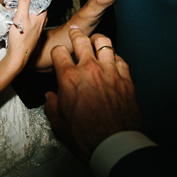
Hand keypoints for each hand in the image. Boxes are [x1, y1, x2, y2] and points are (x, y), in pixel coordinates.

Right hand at [5, 0, 49, 65]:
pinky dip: (23, 9)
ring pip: (34, 6)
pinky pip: (30, 13)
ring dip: (25, 1)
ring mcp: (38, 22)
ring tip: (13, 2)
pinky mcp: (32, 27)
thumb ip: (25, 1)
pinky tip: (15, 12)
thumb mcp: (20, 17)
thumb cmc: (20, 40)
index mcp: (42, 13)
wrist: (18, 57)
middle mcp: (42, 17)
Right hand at [44, 27, 140, 161]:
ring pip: (104, 43)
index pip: (59, 52)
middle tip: (75, 32)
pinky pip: (120, 58)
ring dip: (97, 40)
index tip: (58, 55)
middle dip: (76, 34)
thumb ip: (52, 106)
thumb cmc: (87, 137)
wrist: (114, 144)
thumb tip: (50, 97)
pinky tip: (112, 60)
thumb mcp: (59, 124)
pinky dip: (114, 56)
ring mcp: (109, 72)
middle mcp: (89, 70)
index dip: (57, 52)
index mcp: (69, 79)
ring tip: (95, 40)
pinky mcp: (125, 78)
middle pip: (81, 40)